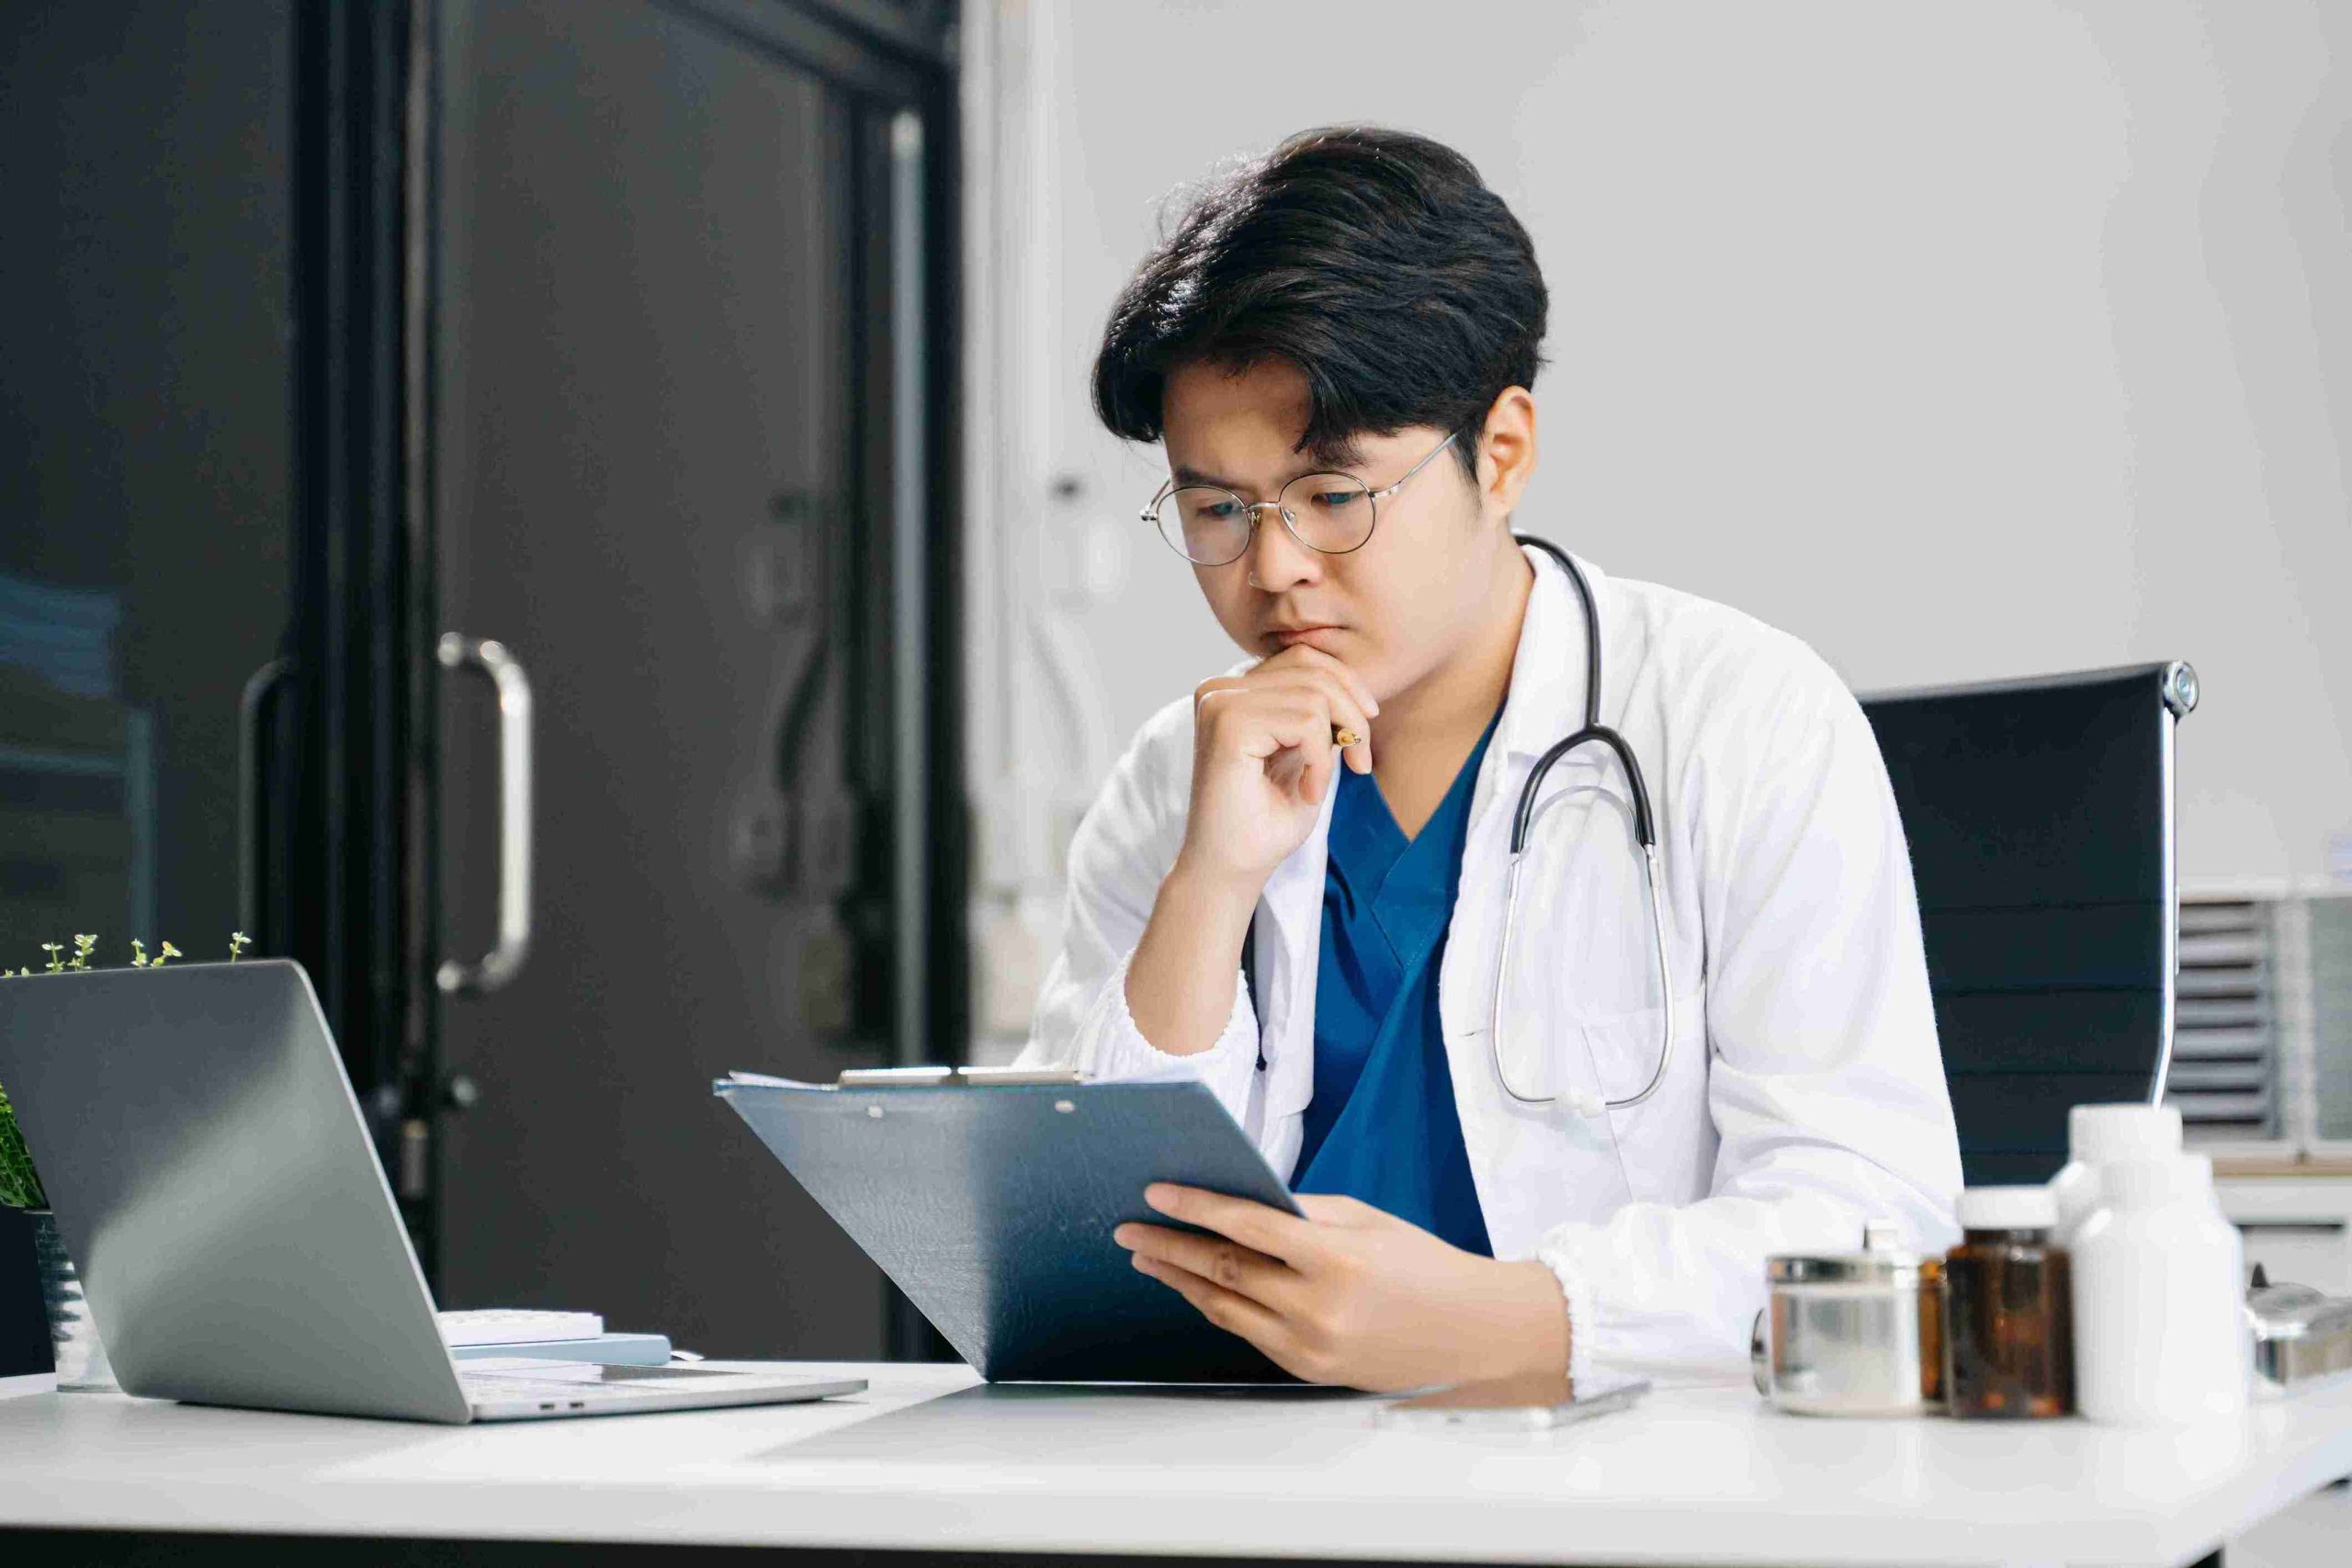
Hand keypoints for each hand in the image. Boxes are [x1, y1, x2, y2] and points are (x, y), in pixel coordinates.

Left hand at [1113, 1184, 1570, 1392]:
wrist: (1472, 1332)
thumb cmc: (1425, 1266)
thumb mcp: (1367, 1220)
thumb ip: (1302, 1213)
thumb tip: (1241, 1202)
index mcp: (1337, 1258)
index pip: (1247, 1226)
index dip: (1195, 1207)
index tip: (1157, 1194)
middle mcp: (1318, 1307)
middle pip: (1224, 1270)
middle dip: (1170, 1246)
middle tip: (1132, 1229)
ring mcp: (1310, 1346)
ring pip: (1225, 1307)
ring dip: (1180, 1280)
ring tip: (1149, 1258)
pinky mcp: (1307, 1370)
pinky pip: (1247, 1333)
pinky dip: (1216, 1306)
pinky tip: (1195, 1287)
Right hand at [1179, 647, 1377, 890]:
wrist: (1231, 872)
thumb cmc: (1266, 822)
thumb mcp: (1305, 754)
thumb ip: (1319, 713)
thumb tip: (1355, 684)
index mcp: (1232, 691)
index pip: (1303, 659)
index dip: (1346, 689)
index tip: (1361, 737)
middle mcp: (1218, 689)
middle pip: (1313, 668)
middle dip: (1352, 716)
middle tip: (1361, 764)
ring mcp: (1219, 703)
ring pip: (1315, 693)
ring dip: (1336, 743)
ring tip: (1319, 786)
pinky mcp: (1227, 724)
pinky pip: (1306, 722)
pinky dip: (1321, 761)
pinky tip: (1308, 793)